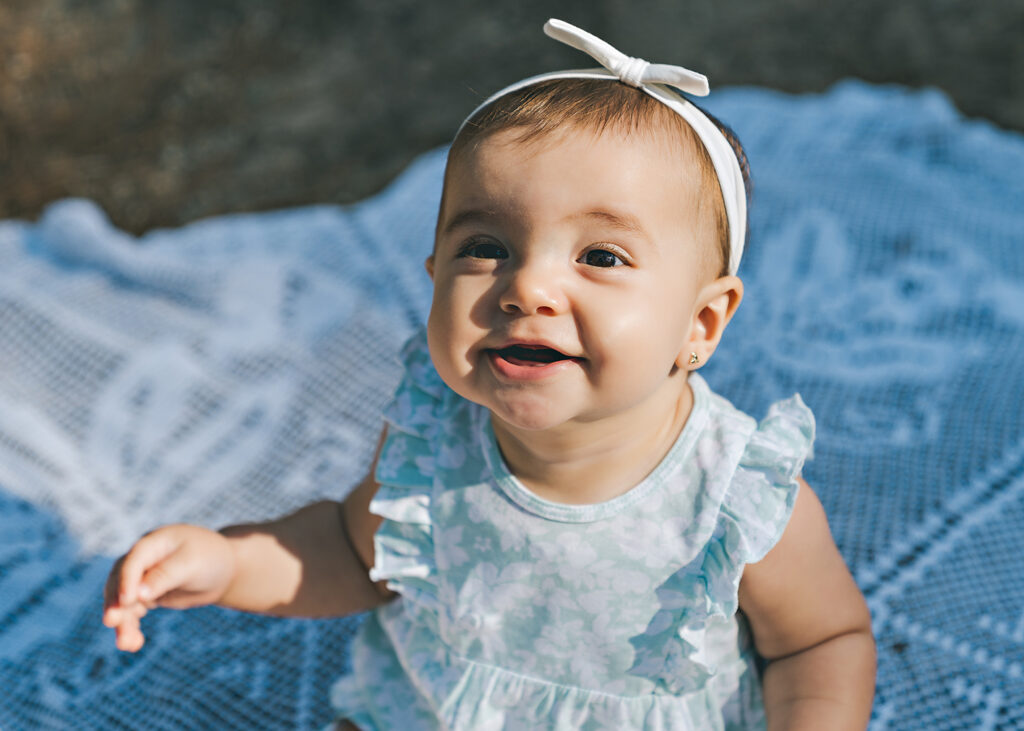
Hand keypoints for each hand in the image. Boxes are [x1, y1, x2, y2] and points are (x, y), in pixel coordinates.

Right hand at [102, 524, 236, 651]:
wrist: (224, 570)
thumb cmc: (211, 559)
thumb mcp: (192, 564)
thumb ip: (165, 576)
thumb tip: (138, 595)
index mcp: (153, 542)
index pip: (133, 561)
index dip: (126, 580)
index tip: (127, 602)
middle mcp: (142, 559)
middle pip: (120, 582)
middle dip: (116, 603)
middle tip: (111, 623)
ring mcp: (142, 578)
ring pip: (123, 601)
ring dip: (122, 622)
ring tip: (127, 645)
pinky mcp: (146, 595)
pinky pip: (132, 612)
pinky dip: (131, 627)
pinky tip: (134, 644)